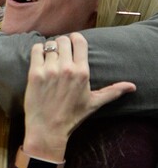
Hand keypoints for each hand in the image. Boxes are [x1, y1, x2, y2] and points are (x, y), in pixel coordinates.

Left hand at [22, 33, 135, 161]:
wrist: (48, 129)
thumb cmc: (71, 116)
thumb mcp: (94, 103)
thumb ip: (113, 91)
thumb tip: (132, 87)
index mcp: (82, 72)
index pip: (80, 41)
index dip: (75, 38)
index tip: (72, 42)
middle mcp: (67, 68)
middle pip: (63, 40)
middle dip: (62, 44)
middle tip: (60, 52)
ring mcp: (50, 70)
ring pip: (49, 45)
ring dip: (49, 49)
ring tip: (50, 58)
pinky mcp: (35, 73)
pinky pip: (36, 50)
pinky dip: (38, 51)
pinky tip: (40, 59)